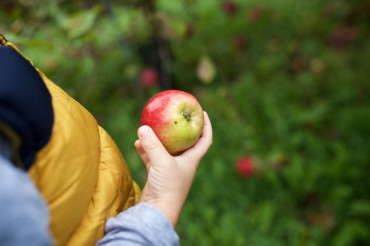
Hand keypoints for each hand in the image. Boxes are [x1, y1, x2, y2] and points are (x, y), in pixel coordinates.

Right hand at [135, 111, 212, 227]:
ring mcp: (170, 169)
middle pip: (184, 141)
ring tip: (149, 128)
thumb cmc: (168, 187)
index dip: (207, 126)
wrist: (157, 211)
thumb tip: (142, 127)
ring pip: (166, 149)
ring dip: (158, 139)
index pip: (205, 139)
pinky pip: (152, 157)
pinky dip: (146, 150)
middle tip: (173, 115)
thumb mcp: (162, 162)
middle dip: (179, 129)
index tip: (203, 112)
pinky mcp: (157, 175)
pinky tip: (138, 143)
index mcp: (192, 159)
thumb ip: (152, 145)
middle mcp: (183, 163)